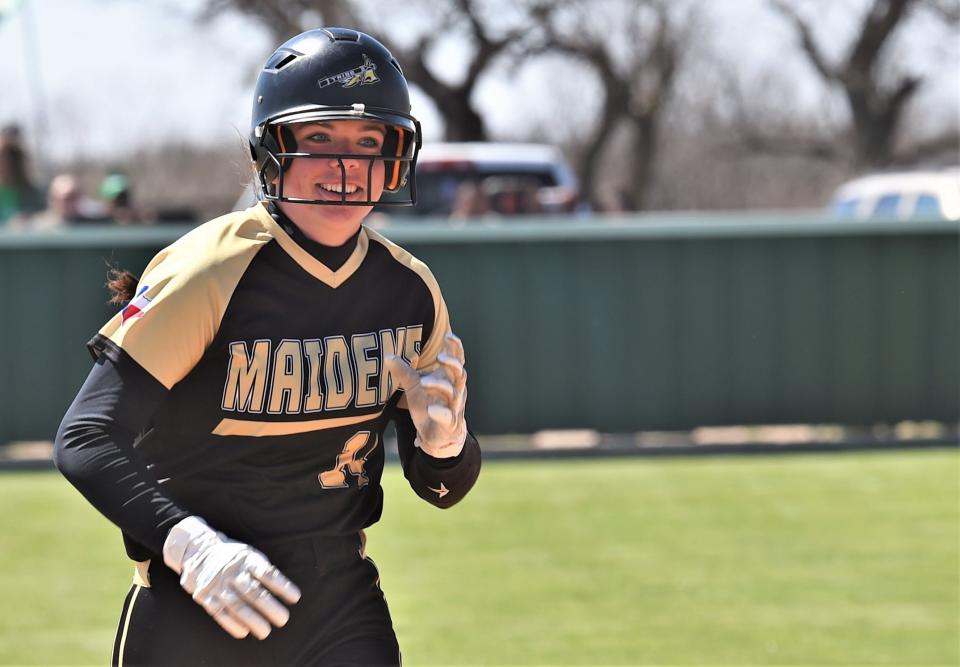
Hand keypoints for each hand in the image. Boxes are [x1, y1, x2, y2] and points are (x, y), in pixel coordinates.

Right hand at [162, 516, 300, 639]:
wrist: (198, 552)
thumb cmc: (233, 557)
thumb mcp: (249, 554)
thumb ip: (263, 569)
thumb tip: (284, 590)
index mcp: (246, 558)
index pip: (266, 573)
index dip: (282, 586)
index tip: (295, 597)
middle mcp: (231, 571)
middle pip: (252, 592)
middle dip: (269, 607)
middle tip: (283, 619)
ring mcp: (217, 584)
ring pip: (236, 605)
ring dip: (252, 620)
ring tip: (266, 632)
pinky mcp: (205, 596)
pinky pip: (219, 612)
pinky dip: (232, 624)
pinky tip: (244, 632)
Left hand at [385, 332, 467, 457]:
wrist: (436, 435)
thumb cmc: (429, 404)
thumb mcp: (414, 387)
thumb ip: (404, 372)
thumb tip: (387, 356)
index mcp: (449, 379)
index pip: (457, 360)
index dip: (455, 348)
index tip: (449, 336)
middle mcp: (455, 391)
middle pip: (460, 374)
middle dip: (452, 364)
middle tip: (439, 358)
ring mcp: (454, 408)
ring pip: (453, 394)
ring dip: (440, 386)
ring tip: (424, 382)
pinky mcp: (450, 424)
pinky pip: (448, 417)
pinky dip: (441, 412)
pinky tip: (432, 409)